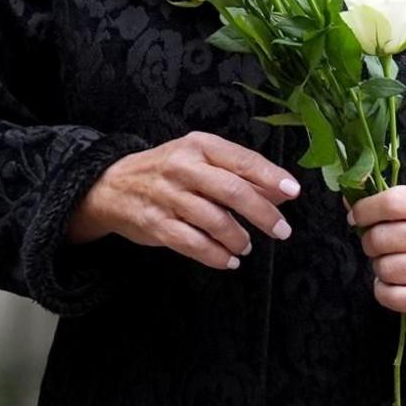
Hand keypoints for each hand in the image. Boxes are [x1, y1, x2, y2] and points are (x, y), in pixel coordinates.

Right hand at [66, 131, 301, 270]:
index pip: (242, 160)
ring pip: (215, 221)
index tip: (294, 191)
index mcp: (198, 145)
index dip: (271, 177)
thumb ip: (240, 174)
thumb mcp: (201, 160)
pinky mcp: (156, 225)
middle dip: (263, 214)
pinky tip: (228, 260)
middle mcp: (183, 167)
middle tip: (282, 230)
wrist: (110, 186)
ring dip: (239, 238)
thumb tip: (283, 193)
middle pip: (232, 191)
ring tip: (246, 246)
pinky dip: (217, 256)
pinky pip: (194, 244)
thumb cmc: (167, 171)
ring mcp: (167, 197)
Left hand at [346, 186, 405, 326]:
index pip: (390, 202)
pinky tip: (396, 285)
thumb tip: (348, 203)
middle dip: (371, 243)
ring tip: (394, 266)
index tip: (357, 218)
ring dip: (380, 269)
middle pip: (380, 238)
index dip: (364, 211)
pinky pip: (390, 296)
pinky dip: (384, 291)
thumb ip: (391, 204)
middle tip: (381, 247)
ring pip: (383, 268)